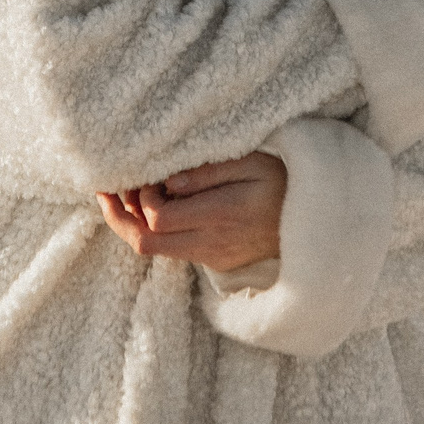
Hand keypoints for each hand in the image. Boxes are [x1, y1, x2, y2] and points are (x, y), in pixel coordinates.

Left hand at [95, 152, 285, 272]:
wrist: (315, 221)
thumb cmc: (283, 181)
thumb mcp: (251, 162)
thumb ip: (207, 172)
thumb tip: (166, 183)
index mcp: (219, 216)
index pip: (157, 220)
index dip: (141, 198)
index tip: (146, 175)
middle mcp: (211, 243)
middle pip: (145, 243)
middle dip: (119, 218)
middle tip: (107, 190)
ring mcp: (211, 256)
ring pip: (155, 250)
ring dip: (135, 223)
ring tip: (126, 192)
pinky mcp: (214, 260)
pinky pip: (173, 249)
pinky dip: (155, 228)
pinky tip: (154, 204)